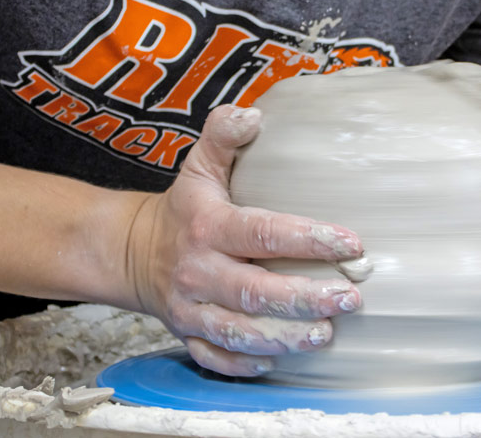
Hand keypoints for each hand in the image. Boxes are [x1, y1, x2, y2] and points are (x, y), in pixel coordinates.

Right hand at [129, 104, 365, 376]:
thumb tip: (254, 114)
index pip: (261, 233)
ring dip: (282, 337)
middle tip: (349, 298)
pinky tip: (279, 361)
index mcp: (206, 227)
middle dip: (304, 299)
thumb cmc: (184, 208)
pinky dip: (244, 365)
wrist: (131, 251)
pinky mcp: (188, 335)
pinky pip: (215, 358)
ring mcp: (190, 309)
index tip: (350, 242)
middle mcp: (197, 271)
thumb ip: (224, 135)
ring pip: (238, 332)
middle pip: (253, 292)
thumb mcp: (198, 165)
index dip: (306, 238)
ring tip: (325, 335)